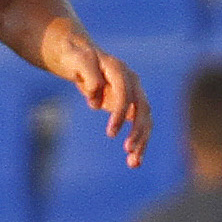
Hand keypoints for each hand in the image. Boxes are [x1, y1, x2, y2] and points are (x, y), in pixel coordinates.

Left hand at [64, 43, 150, 167]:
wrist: (81, 58)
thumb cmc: (76, 59)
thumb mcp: (76, 61)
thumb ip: (88, 75)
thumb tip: (96, 96)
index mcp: (118, 69)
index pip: (125, 93)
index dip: (121, 113)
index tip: (111, 134)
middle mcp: (132, 81)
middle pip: (142, 108)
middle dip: (137, 130)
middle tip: (127, 150)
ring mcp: (134, 93)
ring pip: (145, 120)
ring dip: (142, 141)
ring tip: (134, 163)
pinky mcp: (132, 106)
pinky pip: (140, 126)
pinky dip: (138, 143)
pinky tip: (133, 162)